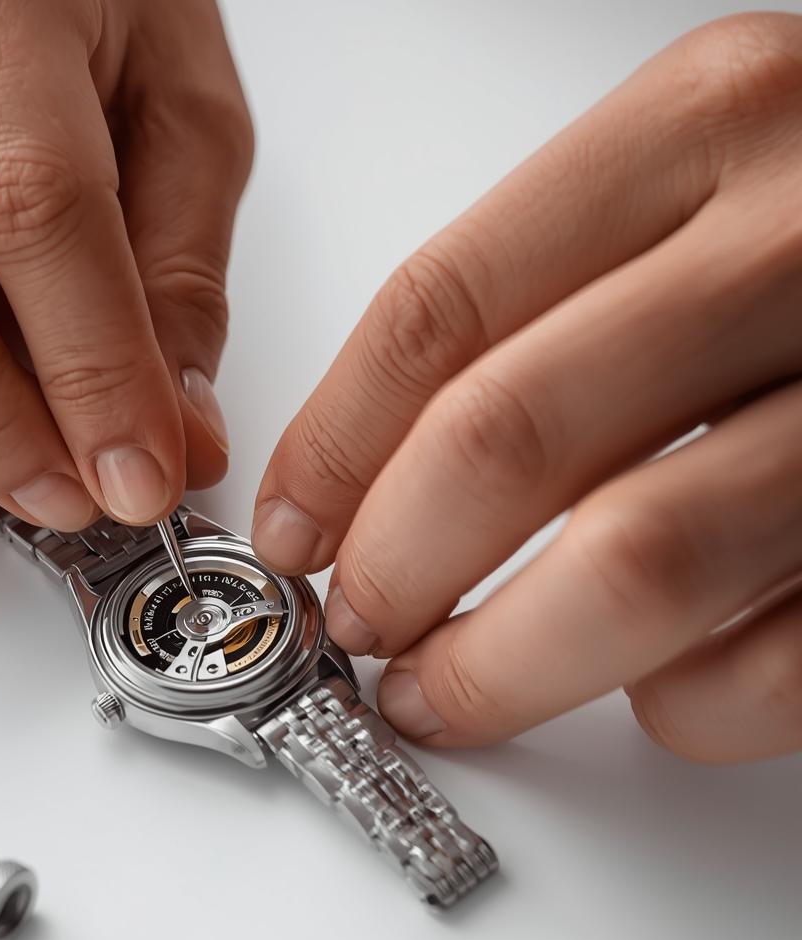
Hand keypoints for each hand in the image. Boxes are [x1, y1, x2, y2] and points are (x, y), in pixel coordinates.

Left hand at [253, 14, 801, 763]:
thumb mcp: (704, 180)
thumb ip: (546, 298)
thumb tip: (364, 476)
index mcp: (709, 128)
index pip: (440, 308)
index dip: (334, 447)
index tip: (292, 532)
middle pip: (509, 439)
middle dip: (396, 565)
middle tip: (356, 623)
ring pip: (632, 564)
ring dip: (498, 664)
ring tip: (441, 690)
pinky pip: (775, 664)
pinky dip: (684, 706)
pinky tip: (652, 691)